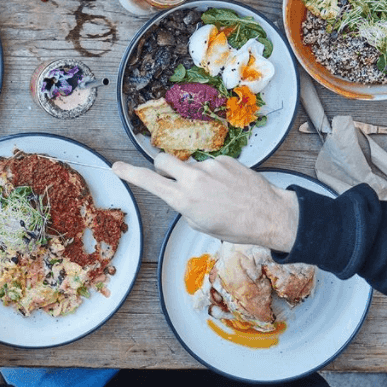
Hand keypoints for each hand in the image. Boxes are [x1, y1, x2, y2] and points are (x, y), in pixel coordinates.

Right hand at [112, 154, 299, 252]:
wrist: (270, 215)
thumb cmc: (236, 227)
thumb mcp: (200, 225)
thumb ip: (184, 206)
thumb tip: (180, 193)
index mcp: (183, 199)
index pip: (148, 181)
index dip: (129, 173)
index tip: (116, 166)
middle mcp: (193, 179)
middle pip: (163, 160)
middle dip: (162, 167)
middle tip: (172, 178)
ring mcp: (210, 166)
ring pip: (190, 165)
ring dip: (196, 175)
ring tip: (217, 193)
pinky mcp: (225, 159)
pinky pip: (211, 164)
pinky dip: (215, 174)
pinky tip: (229, 187)